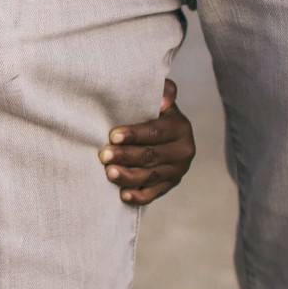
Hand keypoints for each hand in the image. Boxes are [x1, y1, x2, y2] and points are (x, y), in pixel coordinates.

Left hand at [99, 79, 195, 203]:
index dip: (134, 135)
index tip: (112, 135)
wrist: (167, 136)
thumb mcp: (162, 102)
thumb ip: (164, 92)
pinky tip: (123, 195)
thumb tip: (163, 99)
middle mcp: (183, 151)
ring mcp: (177, 171)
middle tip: (103, 155)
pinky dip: (138, 196)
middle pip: (151, 156)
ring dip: (128, 176)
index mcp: (180, 128)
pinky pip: (154, 194)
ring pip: (151, 176)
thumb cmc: (155, 115)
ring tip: (108, 173)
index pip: (155, 132)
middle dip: (125, 156)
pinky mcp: (170, 186)